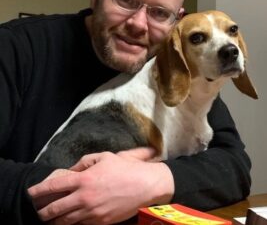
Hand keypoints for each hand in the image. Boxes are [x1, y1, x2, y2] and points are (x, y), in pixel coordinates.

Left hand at [28, 148, 173, 224]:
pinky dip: (71, 224)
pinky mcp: (101, 222)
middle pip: (55, 209)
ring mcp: (92, 213)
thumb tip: (70, 171)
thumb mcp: (104, 157)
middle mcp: (84, 198)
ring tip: (48, 220)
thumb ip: (83, 162)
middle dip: (42, 212)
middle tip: (37, 211)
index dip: (38, 190)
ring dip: (54, 221)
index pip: (54, 186)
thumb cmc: (124, 168)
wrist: (145, 185)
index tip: (30, 193)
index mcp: (83, 179)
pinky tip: (68, 221)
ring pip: (65, 221)